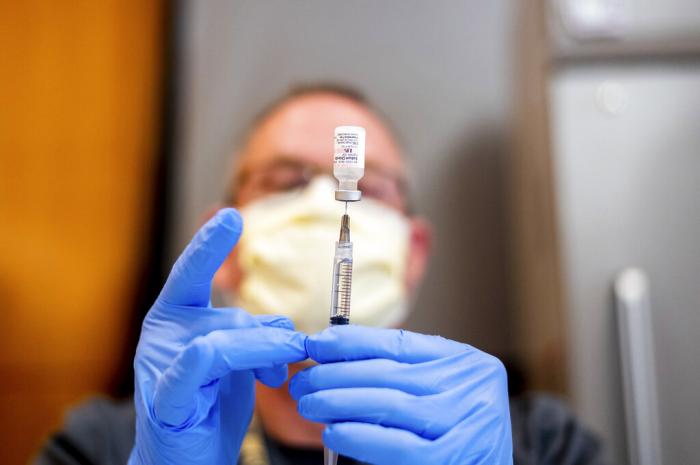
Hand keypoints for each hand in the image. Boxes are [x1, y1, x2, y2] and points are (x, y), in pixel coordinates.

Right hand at [129, 209, 307, 464]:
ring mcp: (160, 365)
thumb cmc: (211, 408)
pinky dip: (222, 356)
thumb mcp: (240, 363)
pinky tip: (242, 365)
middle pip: (231, 314)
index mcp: (177, 318)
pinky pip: (198, 365)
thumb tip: (288, 329)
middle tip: (292, 356)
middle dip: (270, 336)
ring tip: (282, 373)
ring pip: (224, 337)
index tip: (231, 216)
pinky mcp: (166, 399)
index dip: (209, 245)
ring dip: (264, 351)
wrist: (187, 462)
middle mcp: (164, 334)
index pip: (191, 273)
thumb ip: (256, 336)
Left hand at [290, 326, 511, 464]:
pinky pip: (397, 445)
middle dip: (335, 374)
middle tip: (302, 382)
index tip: (316, 343)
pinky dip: (359, 437)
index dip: (352, 342)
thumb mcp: (438, 396)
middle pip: (388, 372)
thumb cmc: (455, 439)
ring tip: (309, 405)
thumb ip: (401, 379)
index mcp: (466, 363)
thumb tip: (334, 361)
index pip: (399, 343)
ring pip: (388, 404)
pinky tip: (333, 432)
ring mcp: (467, 421)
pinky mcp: (454, 457)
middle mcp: (472, 385)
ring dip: (338, 402)